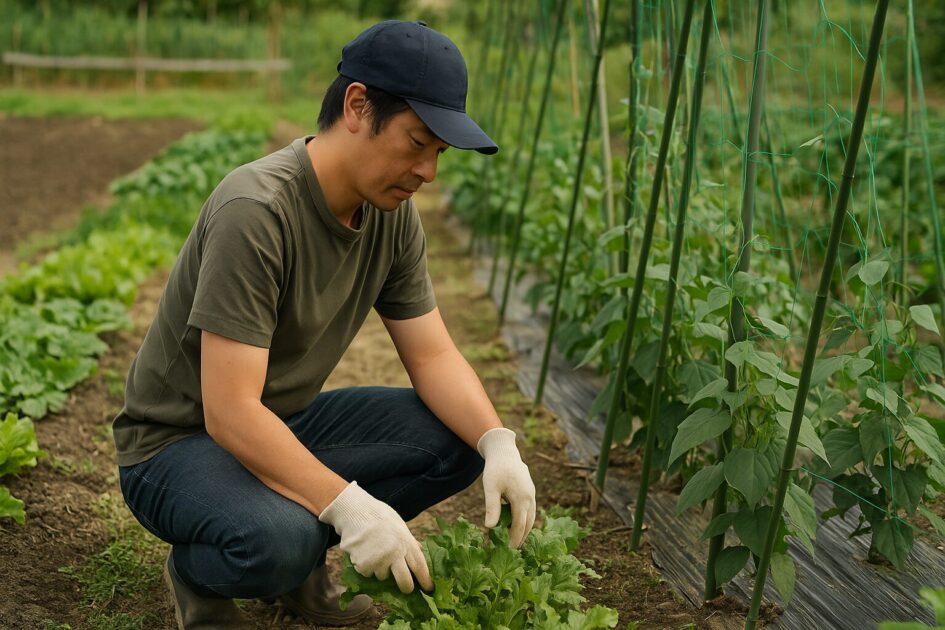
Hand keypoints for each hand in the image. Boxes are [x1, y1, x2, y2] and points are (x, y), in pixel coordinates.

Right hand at [318, 481, 432, 592]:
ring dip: (380, 570)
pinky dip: (365, 566)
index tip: (429, 589)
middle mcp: (395, 553)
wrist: (355, 511)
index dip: (425, 580)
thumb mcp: (399, 525)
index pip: (420, 566)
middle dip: (406, 587)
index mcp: (406, 542)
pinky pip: (367, 572)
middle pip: (404, 581)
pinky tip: (363, 551)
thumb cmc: (378, 515)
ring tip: (374, 551)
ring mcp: (379, 561)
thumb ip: (408, 540)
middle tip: (406, 589)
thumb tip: (419, 550)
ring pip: (383, 576)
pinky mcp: (363, 565)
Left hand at [477, 427, 536, 547]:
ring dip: (524, 528)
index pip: (520, 524)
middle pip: (529, 522)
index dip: (515, 538)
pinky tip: (515, 523)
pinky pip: (529, 509)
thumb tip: (490, 527)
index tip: (510, 550)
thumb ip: (492, 507)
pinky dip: (525, 518)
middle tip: (514, 549)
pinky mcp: (529, 490)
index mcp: (521, 498)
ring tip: (515, 539)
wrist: (504, 451)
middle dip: (522, 536)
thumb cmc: (495, 469)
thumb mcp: (490, 488)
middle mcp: (530, 497)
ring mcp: (531, 493)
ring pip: (531, 515)